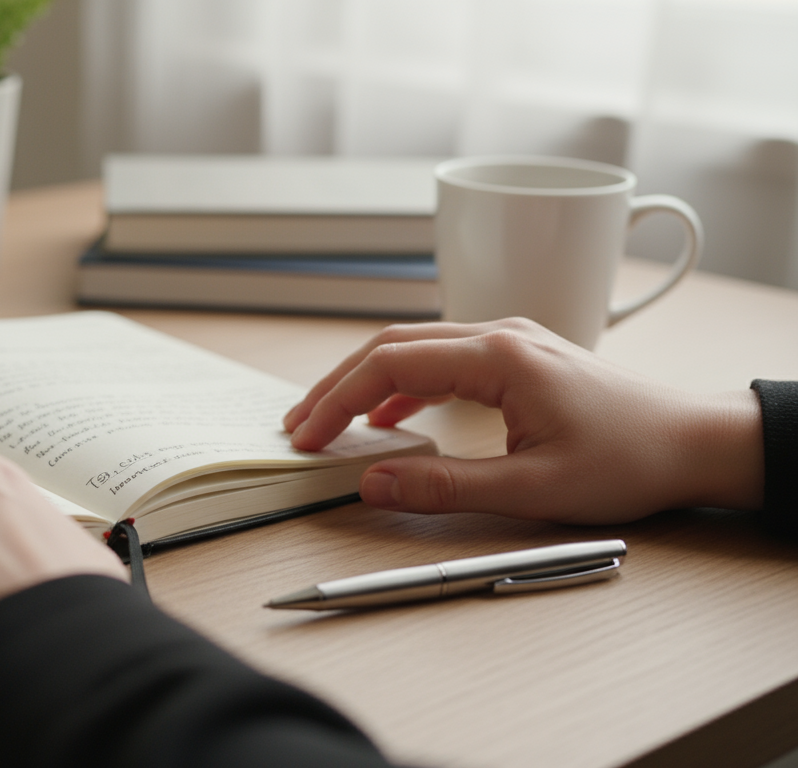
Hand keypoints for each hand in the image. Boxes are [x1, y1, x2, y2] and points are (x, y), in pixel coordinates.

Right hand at [283, 318, 763, 522]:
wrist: (694, 442)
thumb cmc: (629, 459)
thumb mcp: (533, 487)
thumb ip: (445, 485)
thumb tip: (374, 484)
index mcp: (499, 355)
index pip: (391, 363)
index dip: (339, 401)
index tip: (308, 438)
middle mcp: (499, 334)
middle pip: (392, 346)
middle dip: (337, 386)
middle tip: (299, 427)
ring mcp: (509, 341)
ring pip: (413, 347)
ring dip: (365, 381)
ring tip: (329, 420)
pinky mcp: (517, 357)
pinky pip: (441, 359)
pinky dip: (402, 384)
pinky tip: (389, 415)